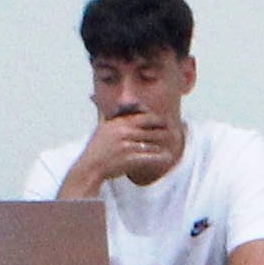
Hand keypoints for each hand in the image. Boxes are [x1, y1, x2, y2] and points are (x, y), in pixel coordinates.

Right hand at [68, 112, 183, 194]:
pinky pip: (150, 157)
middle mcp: (124, 132)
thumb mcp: (99, 126)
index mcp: (119, 123)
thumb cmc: (96, 148)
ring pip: (152, 143)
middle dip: (163, 132)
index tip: (163, 121)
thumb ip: (102, 111)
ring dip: (162, 145)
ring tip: (171, 146)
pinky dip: (160, 157)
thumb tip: (94, 96)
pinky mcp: (130, 159)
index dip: (156, 119)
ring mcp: (127, 146)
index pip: (143, 117)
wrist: (90, 167)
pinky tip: (167, 158)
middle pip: (151, 130)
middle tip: (173, 133)